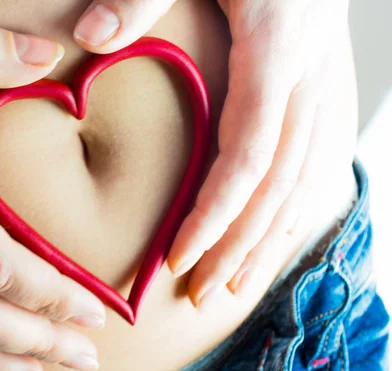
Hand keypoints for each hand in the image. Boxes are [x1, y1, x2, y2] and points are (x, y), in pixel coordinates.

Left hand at [73, 1, 353, 303]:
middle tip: (200, 292)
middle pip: (277, 185)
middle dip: (238, 245)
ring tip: (234, 285)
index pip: (248, 156)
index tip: (177, 258)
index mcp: (276, 51)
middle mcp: (307, 80)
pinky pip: (315, 165)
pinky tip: (271, 240)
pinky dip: (293, 209)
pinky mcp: (321, 92)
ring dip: (268, 240)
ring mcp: (322, 88)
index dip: (215, 214)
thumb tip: (87, 39)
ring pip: (303, 183)